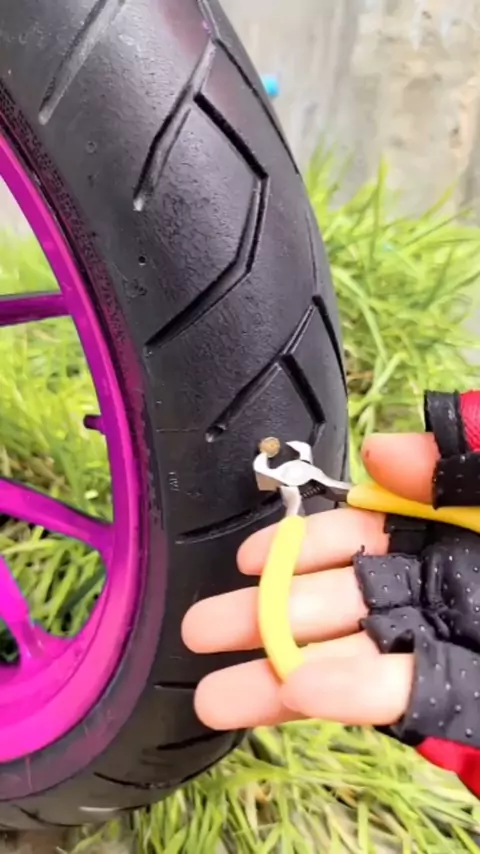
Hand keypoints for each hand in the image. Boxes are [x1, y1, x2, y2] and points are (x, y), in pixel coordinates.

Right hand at [182, 431, 437, 730]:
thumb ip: (456, 448)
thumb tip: (376, 452)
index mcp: (446, 536)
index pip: (359, 536)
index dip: (301, 546)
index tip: (250, 558)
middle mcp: (436, 593)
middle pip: (338, 605)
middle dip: (266, 617)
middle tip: (202, 629)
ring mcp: (445, 648)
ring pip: (351, 660)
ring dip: (281, 675)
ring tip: (212, 697)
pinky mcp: (462, 700)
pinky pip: (401, 698)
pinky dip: (349, 695)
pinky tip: (295, 692)